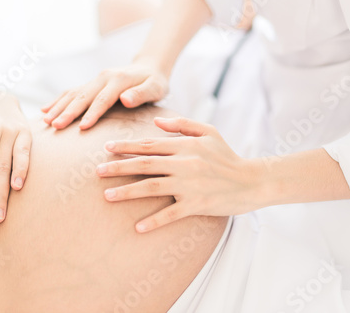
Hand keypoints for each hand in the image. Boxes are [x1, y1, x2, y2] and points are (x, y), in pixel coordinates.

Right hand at [41, 62, 168, 129]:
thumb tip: (125, 99)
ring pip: (73, 93)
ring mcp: (95, 80)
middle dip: (67, 111)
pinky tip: (45, 110)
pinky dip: (57, 100)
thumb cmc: (155, 82)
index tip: (82, 127)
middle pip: (82, 96)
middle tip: (55, 126)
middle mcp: (103, 78)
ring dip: (58, 106)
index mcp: (118, 80)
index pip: (103, 99)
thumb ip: (142, 94)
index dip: (92, 113)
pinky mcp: (91, 84)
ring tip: (45, 121)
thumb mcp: (155, 88)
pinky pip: (71, 91)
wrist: (149, 67)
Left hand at [96, 117, 263, 232]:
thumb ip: (182, 125)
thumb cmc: (227, 156)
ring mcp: (190, 184)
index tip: (106, 148)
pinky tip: (137, 227)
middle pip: (144, 165)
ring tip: (107, 195)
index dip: (126, 146)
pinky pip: (171, 213)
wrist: (251, 181)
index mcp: (185, 146)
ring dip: (127, 192)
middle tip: (97, 171)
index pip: (149, 144)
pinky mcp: (197, 204)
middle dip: (118, 167)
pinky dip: (154, 221)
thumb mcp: (209, 132)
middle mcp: (184, 163)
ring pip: (152, 187)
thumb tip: (155, 122)